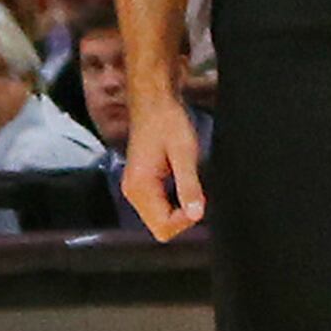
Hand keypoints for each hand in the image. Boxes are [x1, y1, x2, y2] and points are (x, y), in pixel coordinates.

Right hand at [119, 90, 207, 240]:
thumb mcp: (184, 153)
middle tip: (194, 192)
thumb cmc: (167, 121)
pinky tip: (179, 181)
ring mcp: (134, 189)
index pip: (163, 227)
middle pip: (160, 228)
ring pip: (159, 220)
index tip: (198, 200)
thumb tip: (197, 214)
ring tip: (186, 182)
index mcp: (139, 187)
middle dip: (181, 218)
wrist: (155, 102)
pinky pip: (158, 207)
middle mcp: (132, 191)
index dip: (185, 220)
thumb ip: (189, 186)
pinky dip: (172, 203)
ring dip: (177, 210)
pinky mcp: (140, 184)